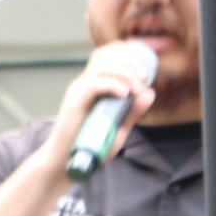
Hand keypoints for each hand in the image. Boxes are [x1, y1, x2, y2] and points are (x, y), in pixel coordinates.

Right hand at [40, 42, 159, 172]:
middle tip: (144, 77)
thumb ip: (133, 111)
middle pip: (105, 56)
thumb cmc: (89, 146)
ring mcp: (78, 92)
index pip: (106, 55)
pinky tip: (124, 94)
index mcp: (92, 85)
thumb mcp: (118, 127)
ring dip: (124, 73)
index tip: (144, 69)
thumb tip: (150, 92)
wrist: (65, 163)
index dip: (126, 53)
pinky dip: (112, 85)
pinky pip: (94, 85)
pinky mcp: (75, 104)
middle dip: (130, 61)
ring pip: (101, 67)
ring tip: (136, 88)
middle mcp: (83, 84)